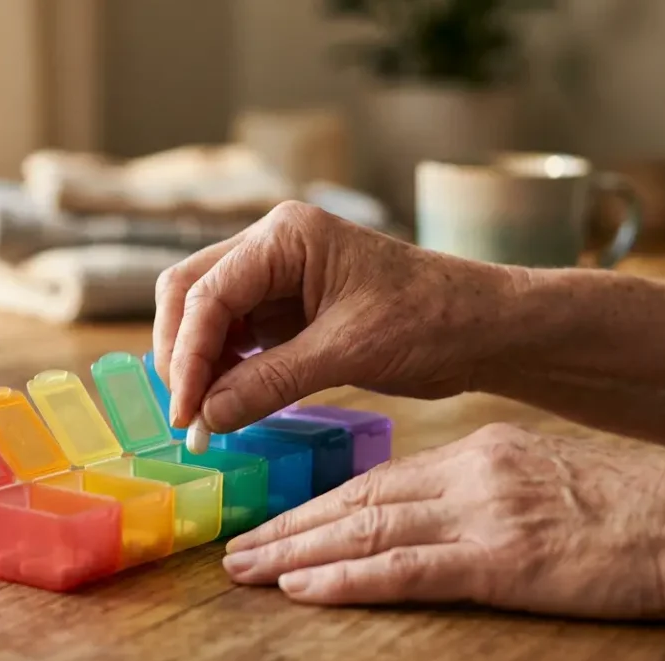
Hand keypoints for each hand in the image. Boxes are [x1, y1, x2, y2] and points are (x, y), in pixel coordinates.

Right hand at [153, 201, 516, 432]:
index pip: (207, 293)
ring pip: (205, 316)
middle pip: (190, 293)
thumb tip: (205, 418)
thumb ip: (270, 382)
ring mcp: (275, 277)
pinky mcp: (285, 310)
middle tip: (185, 416)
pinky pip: (234, 338)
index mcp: (285, 236)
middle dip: (180, 354)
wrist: (484, 327)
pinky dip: (222, 372)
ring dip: (197, 366)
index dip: (187, 355)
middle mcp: (271, 247)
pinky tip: (226, 407)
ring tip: (203, 420)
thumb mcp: (348, 352)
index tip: (184, 413)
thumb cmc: (431, 320)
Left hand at [221, 423, 664, 620]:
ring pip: (365, 532)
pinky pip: (407, 569)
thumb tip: (427, 506)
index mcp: (476, 453)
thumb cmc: (629, 507)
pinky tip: (303, 585)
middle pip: (356, 502)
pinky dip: (347, 579)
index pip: (377, 480)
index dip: (317, 505)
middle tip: (235, 549)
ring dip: (297, 553)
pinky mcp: (502, 560)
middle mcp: (468, 475)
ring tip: (247, 569)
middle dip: (289, 528)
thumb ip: (483, 485)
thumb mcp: (543, 475)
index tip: (274, 522)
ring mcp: (483, 515)